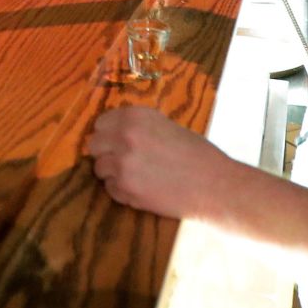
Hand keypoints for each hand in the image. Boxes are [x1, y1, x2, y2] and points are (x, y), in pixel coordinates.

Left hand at [87, 106, 234, 219]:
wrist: (214, 185)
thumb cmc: (197, 154)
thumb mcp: (166, 126)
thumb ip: (139, 127)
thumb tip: (115, 133)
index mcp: (135, 116)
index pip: (101, 123)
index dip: (108, 134)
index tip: (115, 142)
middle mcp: (123, 136)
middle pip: (93, 145)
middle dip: (105, 153)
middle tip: (123, 161)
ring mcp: (121, 164)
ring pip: (99, 169)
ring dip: (113, 174)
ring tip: (137, 177)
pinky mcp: (125, 189)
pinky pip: (111, 189)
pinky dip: (122, 191)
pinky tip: (143, 189)